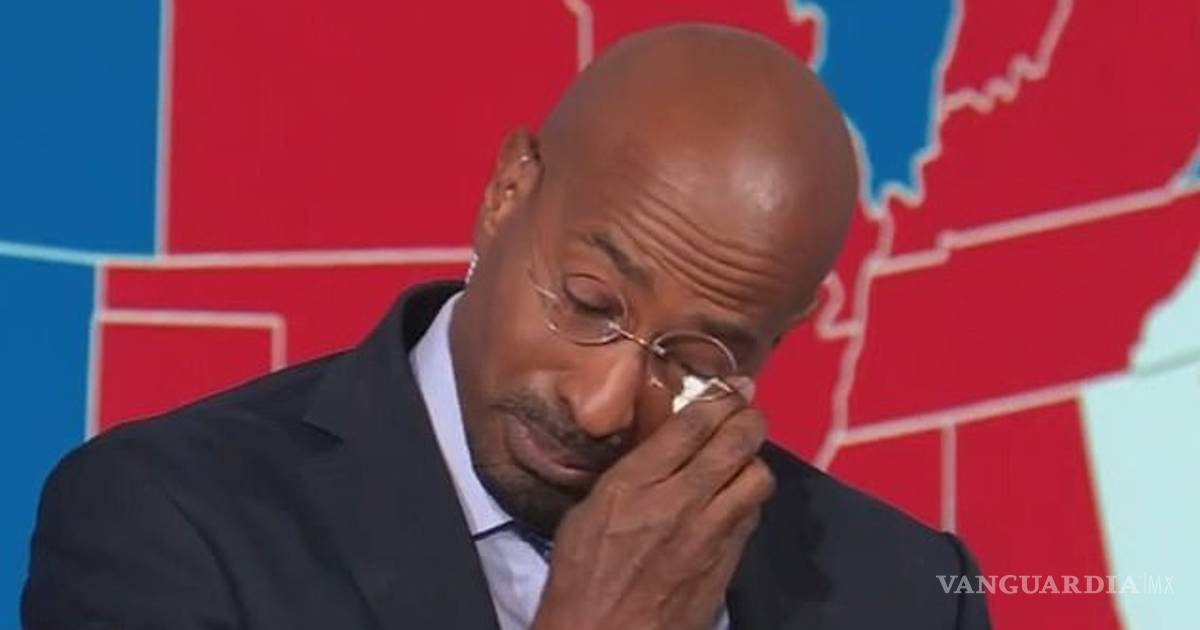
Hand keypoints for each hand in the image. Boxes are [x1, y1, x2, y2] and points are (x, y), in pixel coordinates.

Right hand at [532, 378, 772, 629]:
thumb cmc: (581, 577)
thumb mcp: (587, 512)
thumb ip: (628, 469)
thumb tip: (655, 428)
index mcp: (634, 484)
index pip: (692, 425)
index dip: (719, 399)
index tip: (733, 388)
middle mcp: (678, 502)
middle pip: (735, 443)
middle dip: (748, 420)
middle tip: (749, 412)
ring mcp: (710, 535)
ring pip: (757, 478)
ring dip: (754, 461)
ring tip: (742, 458)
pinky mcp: (728, 564)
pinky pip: (753, 516)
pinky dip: (750, 498)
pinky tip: (737, 498)